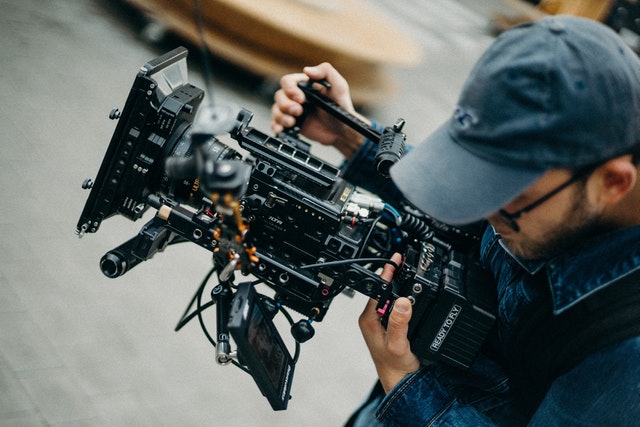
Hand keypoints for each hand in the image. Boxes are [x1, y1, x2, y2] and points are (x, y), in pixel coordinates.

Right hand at [270, 62, 369, 158]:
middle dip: (286, 105)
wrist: (341, 130)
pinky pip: (276, 123)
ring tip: (293, 122)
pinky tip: (281, 129)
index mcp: (304, 85)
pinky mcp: (291, 124)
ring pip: (276, 109)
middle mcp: (296, 96)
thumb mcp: (339, 86)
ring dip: (281, 116)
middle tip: (299, 112)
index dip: (290, 90)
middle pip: (279, 96)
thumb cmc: (342, 107)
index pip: (287, 81)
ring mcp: (292, 111)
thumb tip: (307, 69)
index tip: (301, 99)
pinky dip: (276, 126)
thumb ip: (326, 72)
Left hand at [359, 253, 420, 392]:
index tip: (395, 259)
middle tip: (404, 260)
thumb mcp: (398, 344)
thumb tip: (402, 302)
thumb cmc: (394, 367)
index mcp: (369, 319)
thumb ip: (399, 323)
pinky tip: (412, 293)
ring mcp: (382, 321)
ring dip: (400, 285)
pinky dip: (405, 297)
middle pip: (384, 290)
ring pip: (391, 297)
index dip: (387, 272)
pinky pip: (397, 305)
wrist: (401, 382)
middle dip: (394, 275)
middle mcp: (373, 318)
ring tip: (408, 271)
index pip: (377, 289)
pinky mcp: (392, 324)